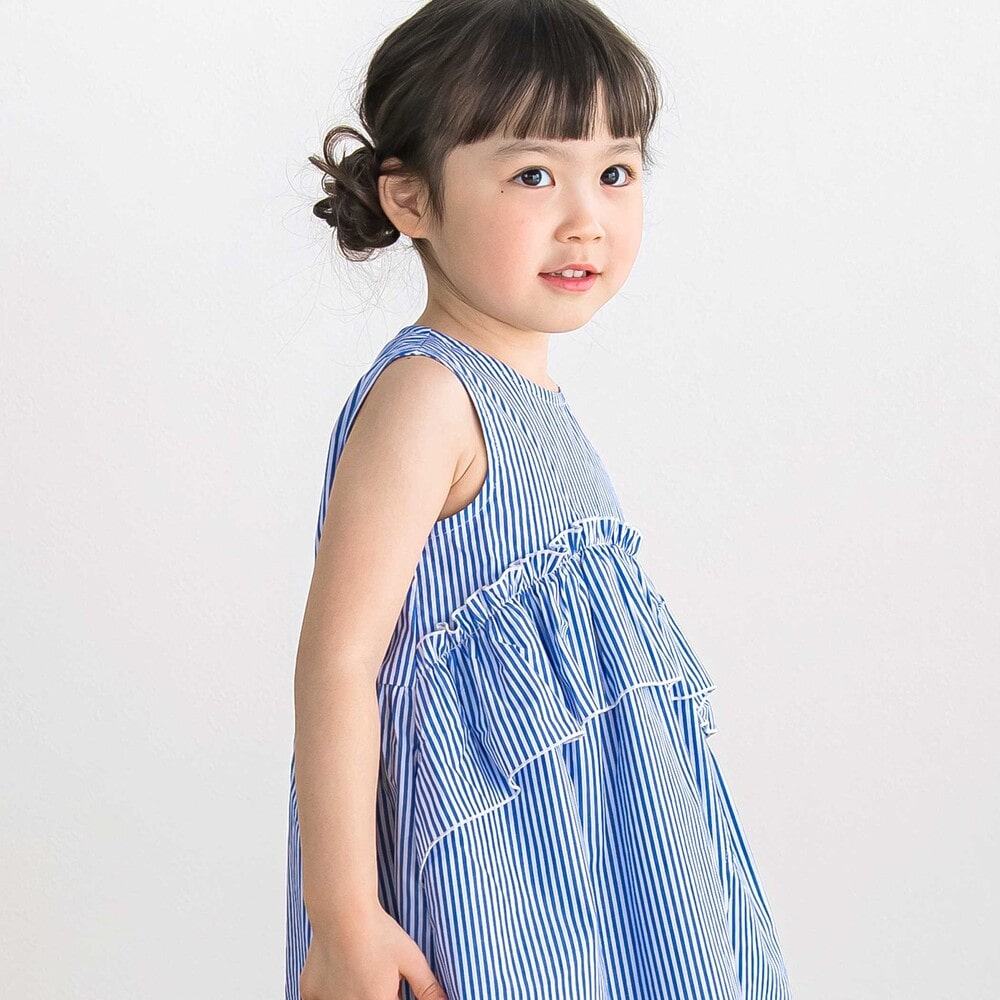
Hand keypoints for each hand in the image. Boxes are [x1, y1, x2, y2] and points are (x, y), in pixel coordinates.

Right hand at [298, 902, 447, 999]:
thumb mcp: (411, 959)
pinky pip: (323, 998)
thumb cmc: (378, 933)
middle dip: (376, 992)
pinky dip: (332, 989)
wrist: (343, 910)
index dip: (393, 994)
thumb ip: (428, 988)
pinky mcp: (309, 992)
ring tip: (360, 967)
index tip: (391, 984)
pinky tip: (341, 968)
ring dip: (354, 992)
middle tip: (375, 972)